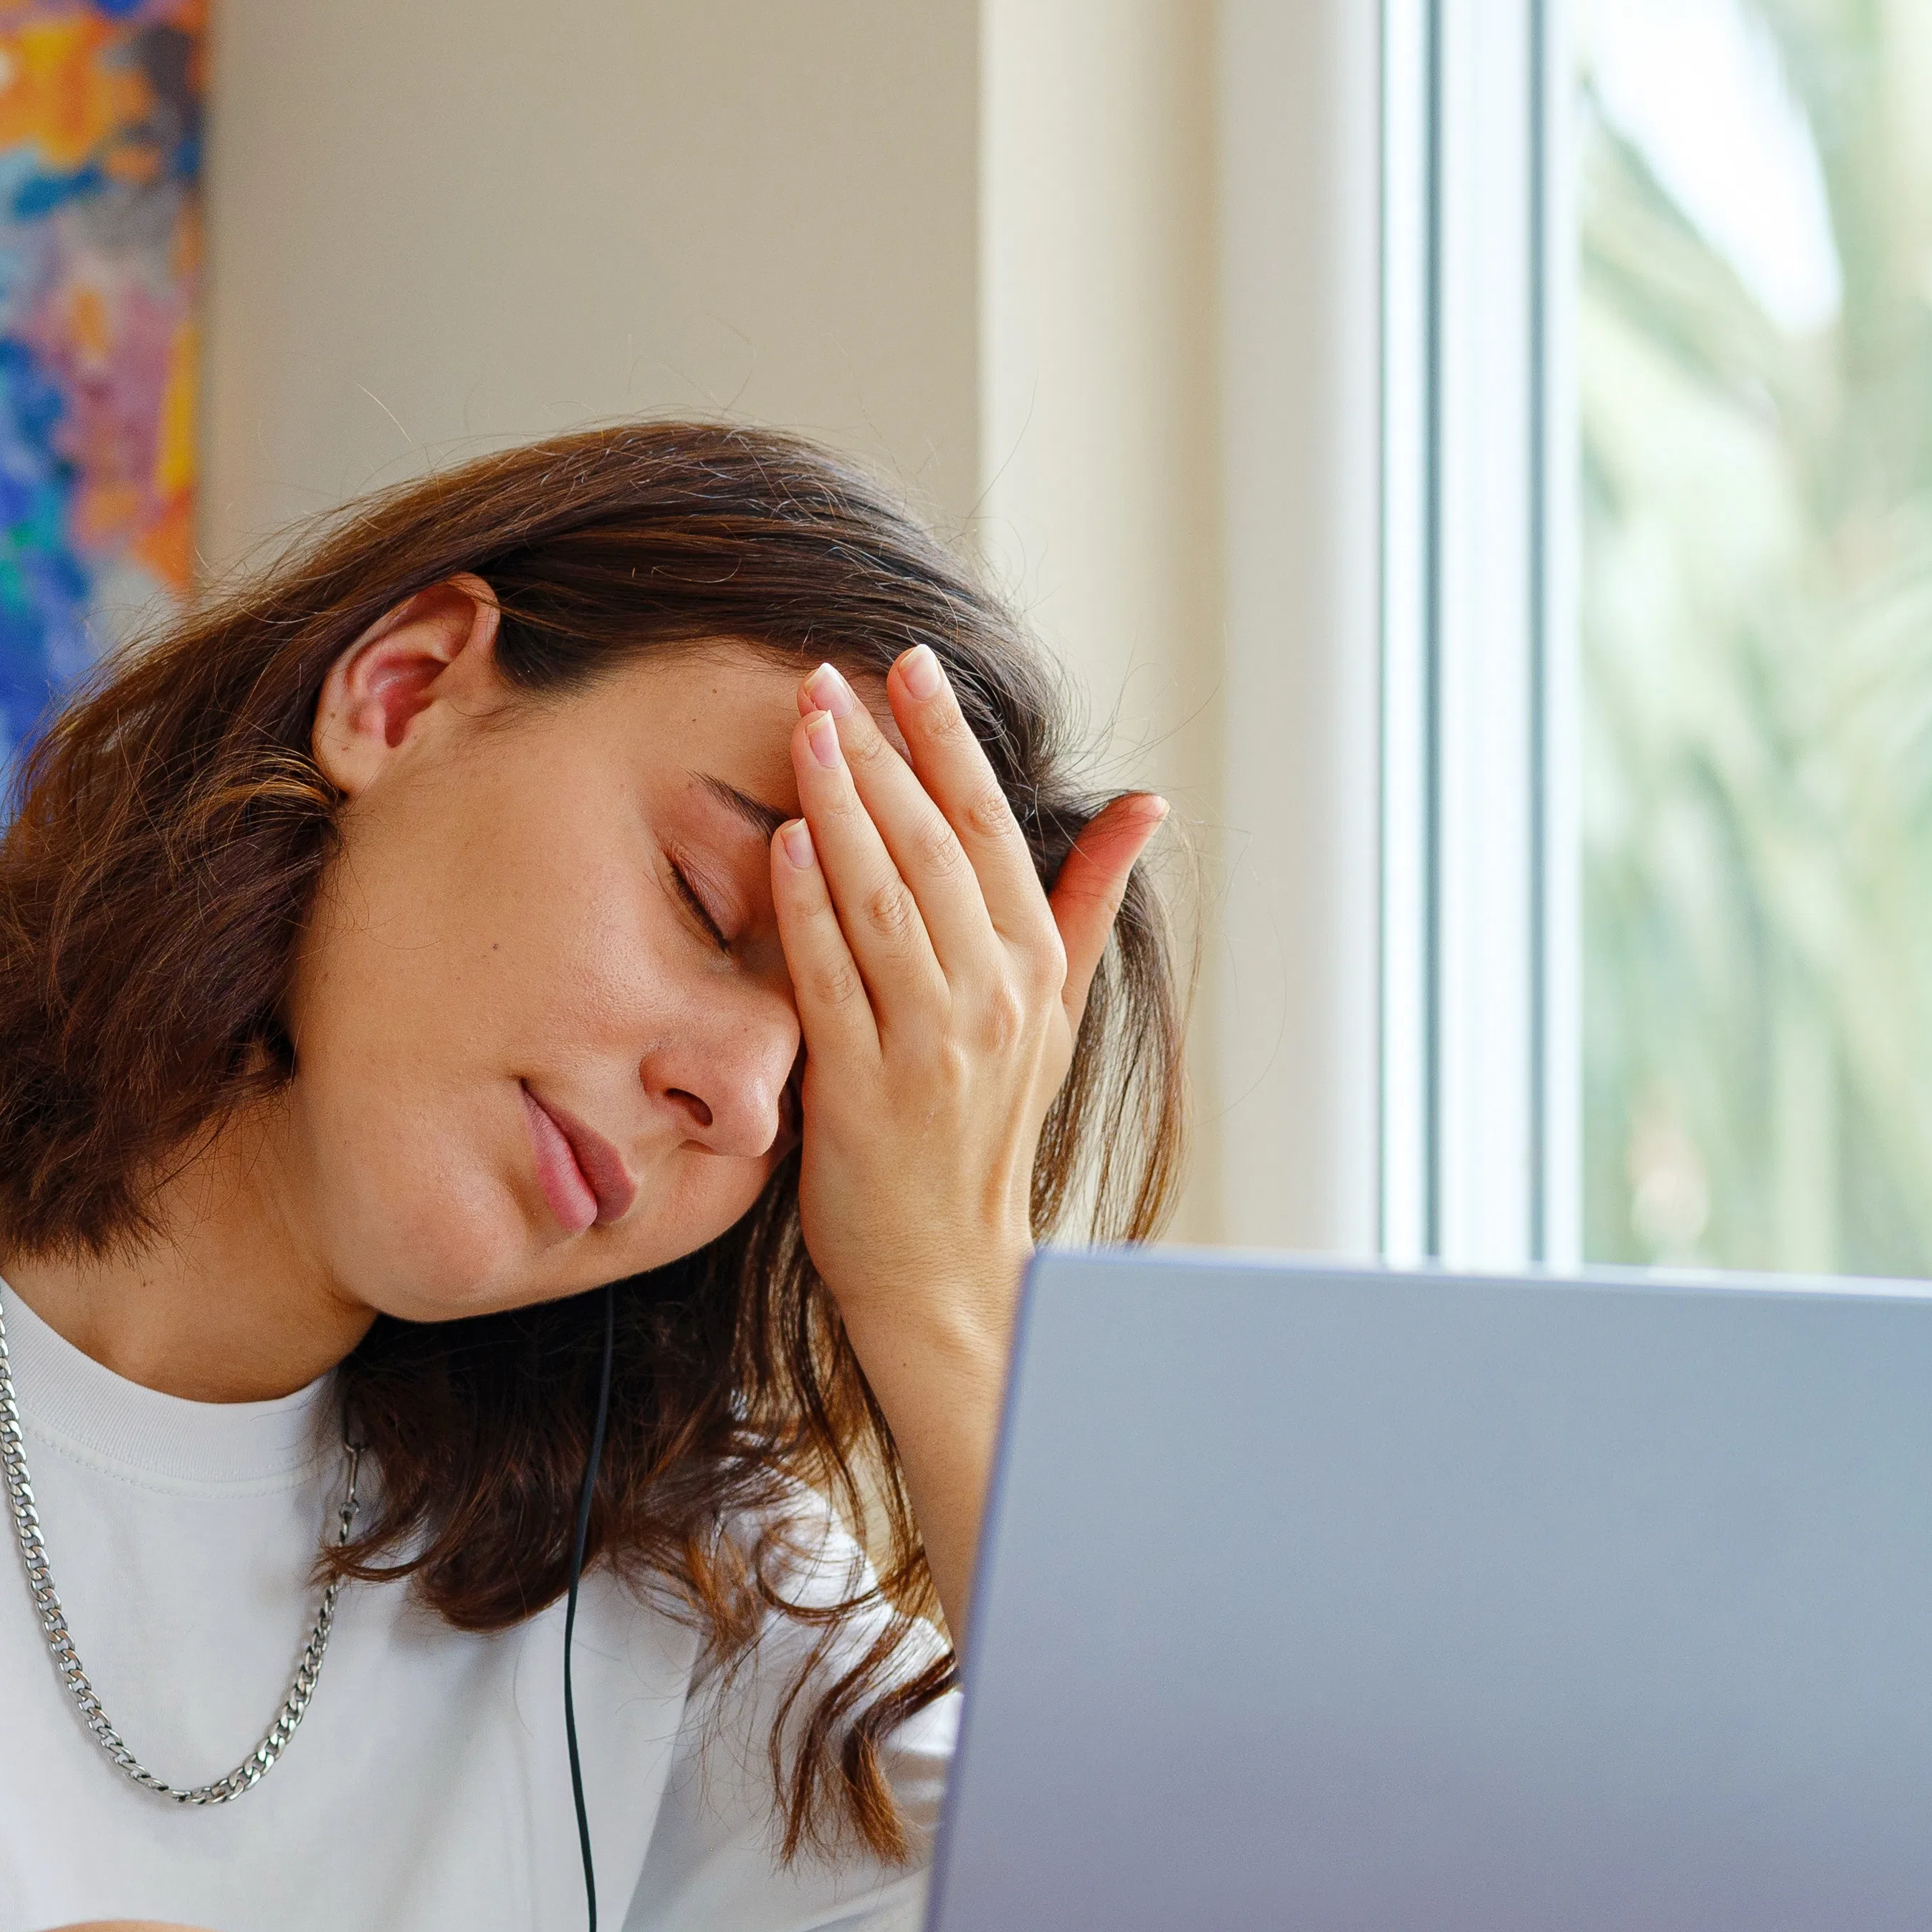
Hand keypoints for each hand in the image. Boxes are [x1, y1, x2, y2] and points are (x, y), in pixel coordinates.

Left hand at [770, 647, 1161, 1613]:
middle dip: (881, 752)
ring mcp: (931, 1043)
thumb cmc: (988, 1131)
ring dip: (843, 804)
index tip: (909, 666)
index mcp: (1034, 968)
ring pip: (886, 897)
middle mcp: (993, 997)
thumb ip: (1086, 898)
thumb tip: (1146, 804)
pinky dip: (810, 907)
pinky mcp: (868, 1087)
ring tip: (803, 724)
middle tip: (829, 675)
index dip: (949, 741)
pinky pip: (835, 978)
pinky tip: (785, 842)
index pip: (991, 828)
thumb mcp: (1055, 1010)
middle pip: (935, 847)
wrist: (949, 1265)